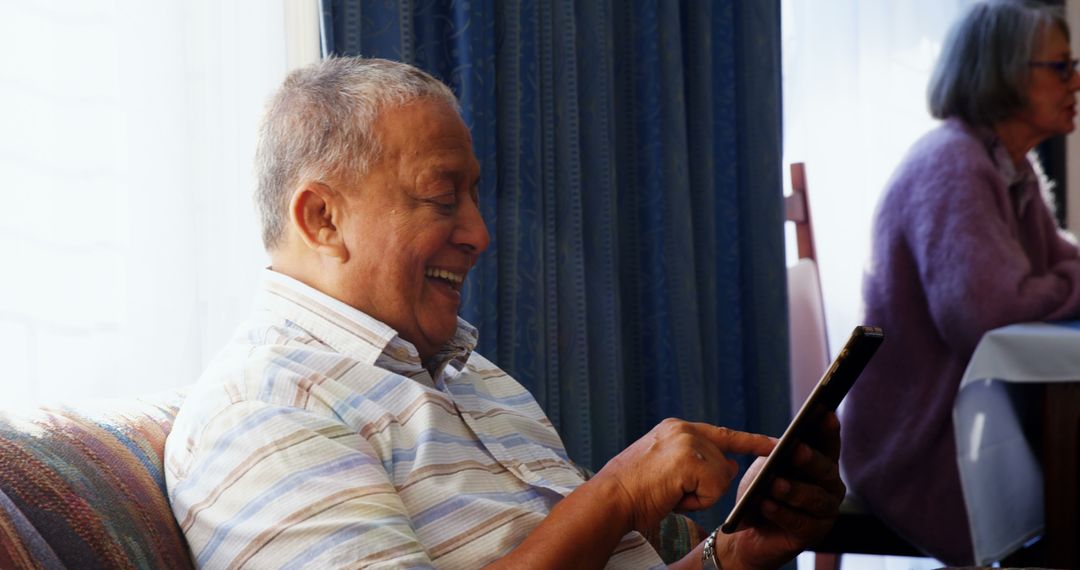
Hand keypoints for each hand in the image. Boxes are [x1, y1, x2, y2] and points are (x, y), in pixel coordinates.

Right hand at [592, 419, 774, 536]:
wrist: (610, 499)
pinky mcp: (691, 458)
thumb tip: (731, 465)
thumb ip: (698, 462)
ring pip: (721, 477)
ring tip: (670, 493)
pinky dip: (698, 500)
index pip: (723, 434)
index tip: (775, 442)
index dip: (750, 441)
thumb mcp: (668, 471)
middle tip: (672, 491)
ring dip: (700, 495)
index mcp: (675, 428)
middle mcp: (683, 428)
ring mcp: (687, 441)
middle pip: (724, 463)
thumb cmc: (634, 493)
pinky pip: (715, 488)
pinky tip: (674, 496)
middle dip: (707, 486)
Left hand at [719, 412, 845, 569]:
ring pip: (814, 499)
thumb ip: (777, 456)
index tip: (825, 412)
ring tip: (774, 484)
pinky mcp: (812, 535)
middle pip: (825, 471)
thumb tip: (782, 444)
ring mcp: (825, 513)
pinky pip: (799, 523)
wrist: (748, 533)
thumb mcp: (765, 468)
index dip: (829, 429)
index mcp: (821, 466)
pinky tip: (766, 505)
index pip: (829, 445)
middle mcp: (830, 488)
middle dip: (810, 459)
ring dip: (793, 490)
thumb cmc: (760, 493)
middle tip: (796, 449)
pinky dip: (782, 513)